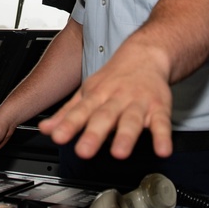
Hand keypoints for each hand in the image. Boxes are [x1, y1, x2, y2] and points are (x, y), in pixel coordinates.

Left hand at [38, 33, 173, 160]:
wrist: (146, 55)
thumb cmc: (114, 79)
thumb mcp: (87, 92)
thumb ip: (67, 113)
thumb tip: (46, 129)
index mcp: (97, 96)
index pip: (80, 111)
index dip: (68, 124)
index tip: (58, 137)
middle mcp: (116, 98)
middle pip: (104, 117)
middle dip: (94, 134)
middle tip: (84, 151)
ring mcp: (138, 102)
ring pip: (131, 120)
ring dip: (125, 136)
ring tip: (119, 153)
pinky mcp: (159, 108)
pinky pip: (162, 123)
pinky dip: (163, 137)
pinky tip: (162, 150)